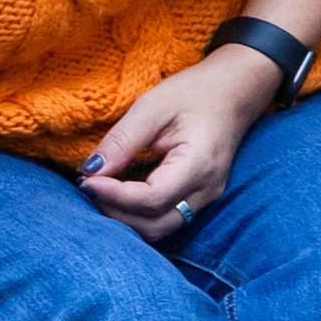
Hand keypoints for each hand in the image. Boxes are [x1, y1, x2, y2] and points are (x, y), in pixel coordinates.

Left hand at [78, 44, 284, 236]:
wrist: (233, 92)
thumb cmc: (195, 93)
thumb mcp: (152, 107)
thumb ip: (121, 141)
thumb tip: (89, 171)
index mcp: (199, 165)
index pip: (152, 199)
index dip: (115, 196)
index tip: (87, 180)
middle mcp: (206, 191)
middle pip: (155, 224)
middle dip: (116, 213)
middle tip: (88, 187)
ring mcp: (205, 199)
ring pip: (159, 228)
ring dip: (125, 218)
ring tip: (100, 191)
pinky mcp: (198, 199)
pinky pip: (165, 218)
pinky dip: (137, 213)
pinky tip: (118, 194)